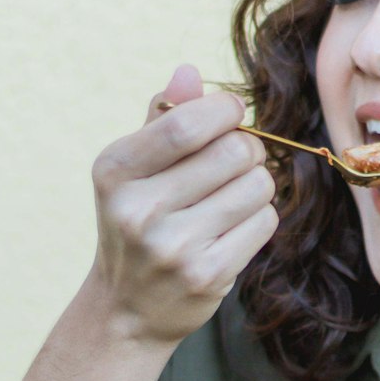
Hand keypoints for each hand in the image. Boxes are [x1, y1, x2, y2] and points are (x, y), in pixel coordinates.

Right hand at [88, 64, 278, 345]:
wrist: (127, 309)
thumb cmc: (138, 222)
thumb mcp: (134, 169)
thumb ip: (163, 118)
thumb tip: (190, 71)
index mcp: (115, 169)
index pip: (188, 124)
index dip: (226, 110)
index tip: (232, 115)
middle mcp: (138, 209)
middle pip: (235, 152)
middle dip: (249, 148)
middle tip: (237, 161)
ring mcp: (172, 246)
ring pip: (258, 185)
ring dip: (256, 185)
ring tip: (231, 198)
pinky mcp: (206, 275)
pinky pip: (264, 222)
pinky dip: (259, 218)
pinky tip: (233, 228)